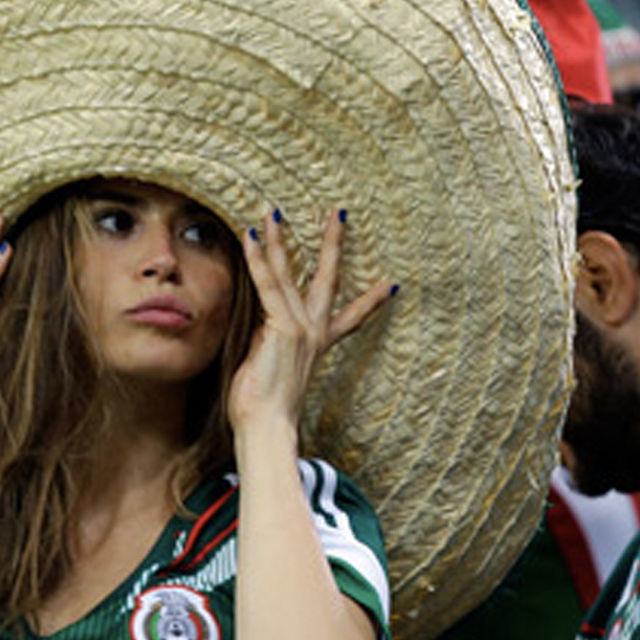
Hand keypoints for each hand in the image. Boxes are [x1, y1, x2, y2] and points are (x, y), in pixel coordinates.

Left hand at [228, 209, 392, 431]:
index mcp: (317, 347)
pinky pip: (269, 284)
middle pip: (329, 279)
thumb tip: (261, 331)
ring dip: (279, 240)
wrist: (268, 427)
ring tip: (273, 213)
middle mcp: (313, 333)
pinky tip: (250, 236)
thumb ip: (271, 346)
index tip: (390, 285)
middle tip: (340, 213)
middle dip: (334, 244)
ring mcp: (300, 327)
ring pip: (290, 273)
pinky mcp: (282, 326)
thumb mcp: (273, 371)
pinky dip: (258, 259)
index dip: (370, 302)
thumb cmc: (264, 409)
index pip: (350, 319)